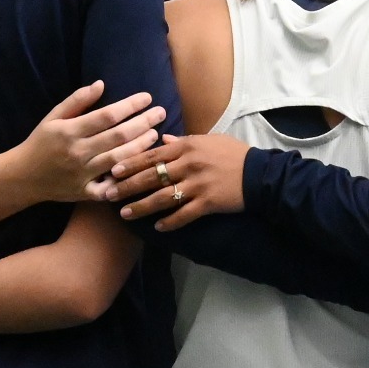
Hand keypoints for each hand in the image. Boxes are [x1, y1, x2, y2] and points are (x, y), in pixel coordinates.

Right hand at [16, 81, 167, 201]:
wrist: (22, 177)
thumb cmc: (41, 142)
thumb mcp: (53, 117)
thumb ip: (76, 100)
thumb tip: (101, 84)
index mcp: (70, 131)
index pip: (107, 115)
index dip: (130, 105)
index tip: (147, 97)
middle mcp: (78, 152)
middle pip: (119, 136)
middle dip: (144, 123)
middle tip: (161, 112)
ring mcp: (82, 174)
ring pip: (120, 160)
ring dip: (141, 146)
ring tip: (156, 135)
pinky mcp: (85, 193)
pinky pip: (111, 188)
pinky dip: (125, 180)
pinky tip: (140, 168)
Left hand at [104, 134, 249, 230]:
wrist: (260, 174)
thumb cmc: (234, 154)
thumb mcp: (208, 140)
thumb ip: (183, 141)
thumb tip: (161, 139)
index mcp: (187, 146)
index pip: (152, 155)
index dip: (130, 164)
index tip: (113, 171)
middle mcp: (188, 165)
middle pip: (151, 177)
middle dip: (127, 186)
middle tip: (108, 195)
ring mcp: (197, 185)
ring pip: (162, 197)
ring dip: (142, 207)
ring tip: (125, 214)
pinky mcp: (207, 203)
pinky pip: (184, 214)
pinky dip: (170, 222)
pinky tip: (157, 228)